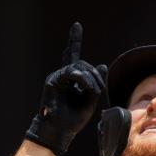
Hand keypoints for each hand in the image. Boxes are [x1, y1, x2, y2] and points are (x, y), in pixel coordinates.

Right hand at [25, 21, 107, 155]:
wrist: (61, 129)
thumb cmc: (75, 117)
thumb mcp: (91, 98)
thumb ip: (96, 82)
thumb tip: (102, 65)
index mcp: (70, 78)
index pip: (72, 54)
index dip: (74, 39)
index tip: (76, 25)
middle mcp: (62, 75)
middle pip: (82, 62)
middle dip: (94, 74)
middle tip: (97, 90)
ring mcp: (57, 77)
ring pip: (79, 66)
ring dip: (91, 78)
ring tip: (92, 92)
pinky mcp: (53, 81)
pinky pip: (73, 73)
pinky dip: (84, 80)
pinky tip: (87, 89)